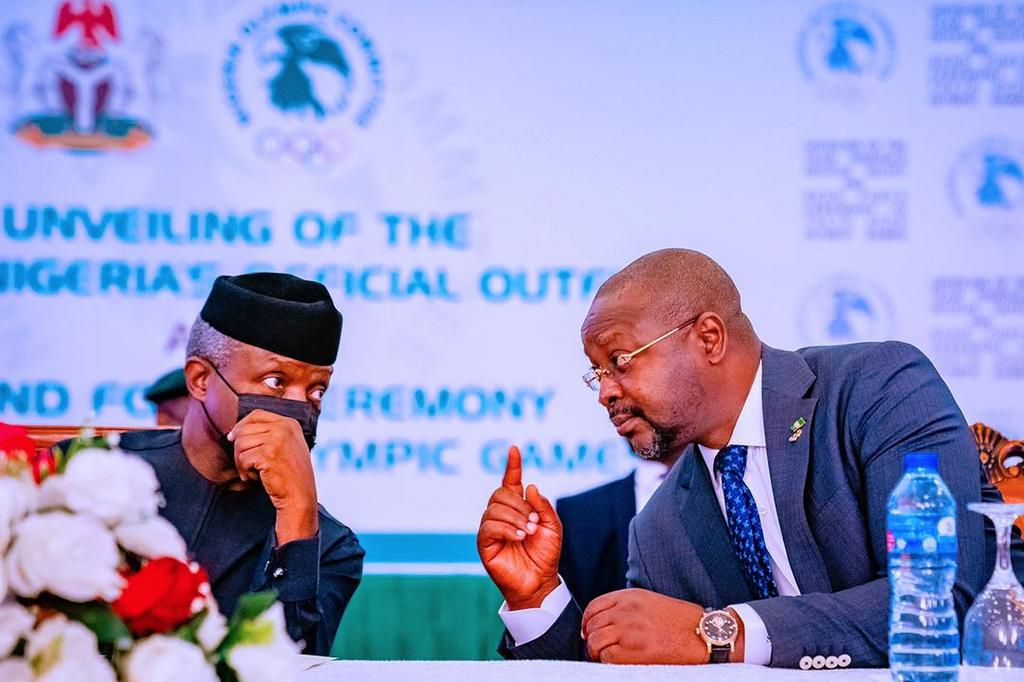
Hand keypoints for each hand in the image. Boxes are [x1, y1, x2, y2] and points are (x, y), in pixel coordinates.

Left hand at [228, 409, 318, 543]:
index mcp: (289, 423)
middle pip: (244, 429)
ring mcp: (277, 440)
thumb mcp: (287, 446)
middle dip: (239, 448)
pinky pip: (243, 458)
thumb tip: (234, 431)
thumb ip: (269, 434)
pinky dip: (245, 471)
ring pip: (240, 443)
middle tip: (245, 464)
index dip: (241, 425)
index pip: (257, 414)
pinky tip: (256, 478)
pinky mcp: (268, 454)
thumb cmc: (290, 474)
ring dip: (241, 462)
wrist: (299, 495)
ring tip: (252, 472)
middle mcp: (284, 428)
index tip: (233, 437)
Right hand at [477, 445, 561, 609]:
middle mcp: (501, 514)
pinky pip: (489, 526)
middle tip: (534, 523)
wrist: (539, 581)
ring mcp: (491, 528)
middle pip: (501, 493)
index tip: (514, 449)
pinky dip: (507, 528)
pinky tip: (519, 536)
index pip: (511, 481)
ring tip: (528, 533)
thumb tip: (530, 487)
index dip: (512, 465)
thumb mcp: (552, 527)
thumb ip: (543, 506)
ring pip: (495, 508)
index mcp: (517, 507)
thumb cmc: (545, 554)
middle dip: (520, 505)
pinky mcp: (484, 543)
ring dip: (516, 518)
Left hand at [581, 589, 744, 663]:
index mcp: (630, 596)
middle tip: (596, 648)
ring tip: (605, 657)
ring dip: (596, 651)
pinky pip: (607, 657)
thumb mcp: (650, 601)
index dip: (587, 621)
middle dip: (591, 638)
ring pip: (595, 641)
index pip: (594, 606)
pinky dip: (607, 661)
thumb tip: (606, 621)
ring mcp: (629, 630)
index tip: (588, 630)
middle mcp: (626, 611)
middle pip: (592, 625)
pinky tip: (616, 662)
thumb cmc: (681, 620)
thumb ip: (627, 606)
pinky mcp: (634, 651)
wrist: (703, 634)